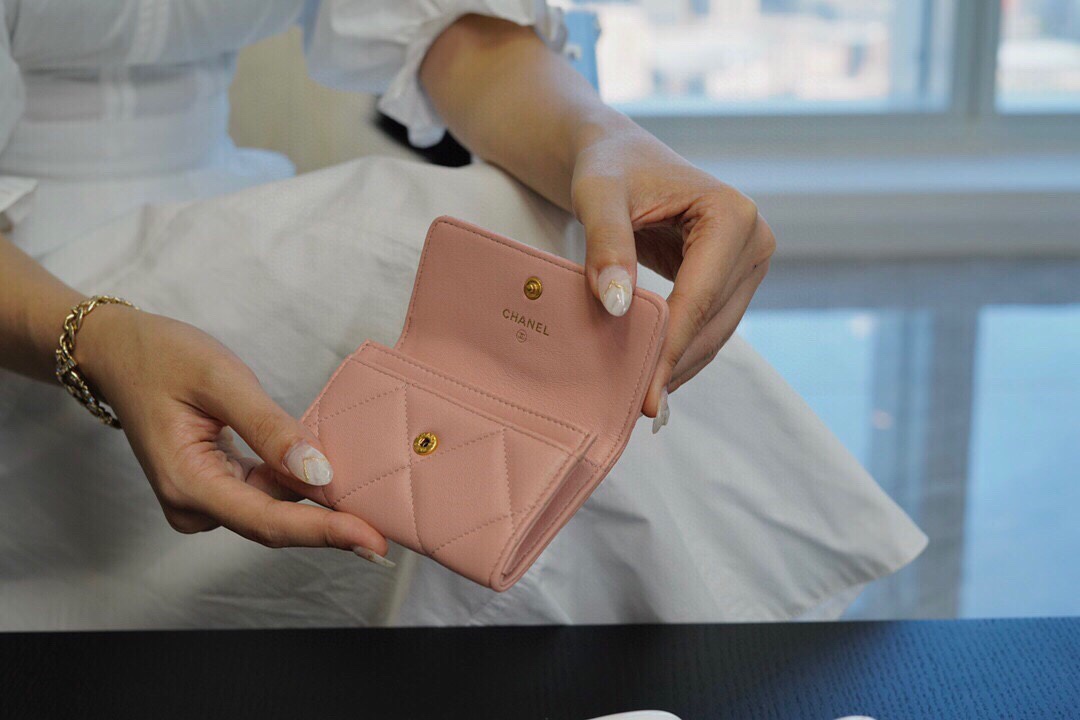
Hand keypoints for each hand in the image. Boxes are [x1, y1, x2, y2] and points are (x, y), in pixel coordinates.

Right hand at [76, 306, 392, 565]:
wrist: (117, 352)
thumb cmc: (162, 357)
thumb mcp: (221, 380)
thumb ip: (270, 428)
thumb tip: (319, 473)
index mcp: (187, 483)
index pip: (268, 521)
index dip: (324, 532)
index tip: (372, 540)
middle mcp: (192, 503)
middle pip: (274, 525)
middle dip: (330, 526)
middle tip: (386, 529)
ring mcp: (202, 498)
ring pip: (272, 512)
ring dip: (316, 507)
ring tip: (368, 503)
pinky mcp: (213, 487)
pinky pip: (264, 496)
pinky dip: (296, 489)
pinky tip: (330, 480)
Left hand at [571, 126, 774, 430]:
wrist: (616, 156)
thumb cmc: (607, 169)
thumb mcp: (597, 197)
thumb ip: (606, 246)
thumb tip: (618, 306)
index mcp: (733, 214)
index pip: (699, 298)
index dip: (670, 348)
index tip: (644, 394)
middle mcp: (754, 240)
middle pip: (712, 322)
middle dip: (675, 365)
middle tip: (637, 410)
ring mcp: (749, 262)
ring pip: (715, 333)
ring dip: (679, 367)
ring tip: (642, 403)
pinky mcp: (734, 279)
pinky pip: (708, 326)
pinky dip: (680, 352)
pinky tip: (653, 379)